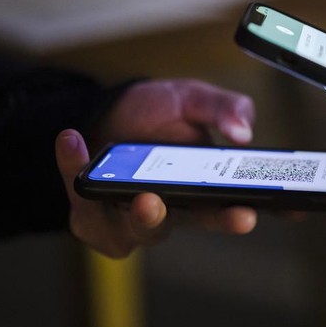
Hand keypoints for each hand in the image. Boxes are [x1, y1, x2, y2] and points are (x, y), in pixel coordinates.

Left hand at [55, 79, 257, 257]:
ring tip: (145, 196)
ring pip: (138, 228)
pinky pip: (82, 200)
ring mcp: (132, 217)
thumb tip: (244, 132)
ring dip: (143, 215)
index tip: (253, 212)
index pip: (232, 207)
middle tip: (230, 215)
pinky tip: (73, 140)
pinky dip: (74, 167)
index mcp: (205, 188)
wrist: (111, 111)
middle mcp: (173, 209)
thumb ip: (224, 108)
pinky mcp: (92, 216)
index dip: (243, 214)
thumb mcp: (195, 98)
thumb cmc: (160, 112)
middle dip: (208, 220)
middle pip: (194, 222)